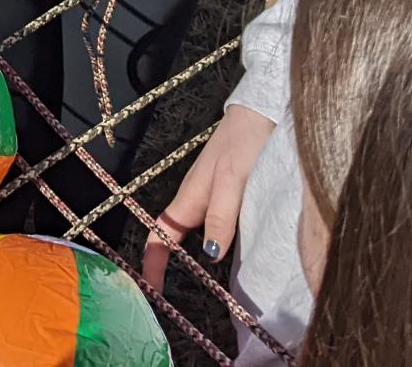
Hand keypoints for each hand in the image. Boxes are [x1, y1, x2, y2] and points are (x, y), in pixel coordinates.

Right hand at [143, 104, 276, 286]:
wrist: (260, 114)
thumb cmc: (243, 143)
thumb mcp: (233, 180)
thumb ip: (221, 216)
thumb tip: (211, 254)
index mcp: (190, 198)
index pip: (160, 235)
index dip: (153, 262)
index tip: (151, 290)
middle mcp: (197, 200)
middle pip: (174, 237)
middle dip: (168, 265)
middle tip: (173, 297)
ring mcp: (211, 196)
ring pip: (195, 232)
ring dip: (192, 257)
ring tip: (199, 284)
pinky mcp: (228, 193)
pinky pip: (214, 225)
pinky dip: (214, 243)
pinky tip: (229, 254)